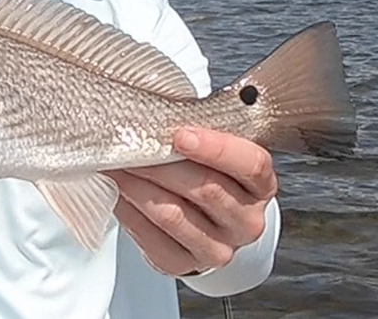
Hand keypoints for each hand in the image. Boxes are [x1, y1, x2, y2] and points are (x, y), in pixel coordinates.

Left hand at [105, 128, 276, 275]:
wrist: (209, 225)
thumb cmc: (211, 177)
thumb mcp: (219, 153)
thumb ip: (203, 134)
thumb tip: (161, 111)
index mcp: (260, 186)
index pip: (250, 165)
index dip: (216, 148)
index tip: (180, 133)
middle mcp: (246, 222)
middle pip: (205, 188)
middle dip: (160, 162)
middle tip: (130, 142)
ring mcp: (217, 249)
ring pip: (172, 213)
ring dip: (137, 185)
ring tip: (116, 164)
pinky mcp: (183, 265)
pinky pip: (150, 237)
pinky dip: (129, 210)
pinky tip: (118, 191)